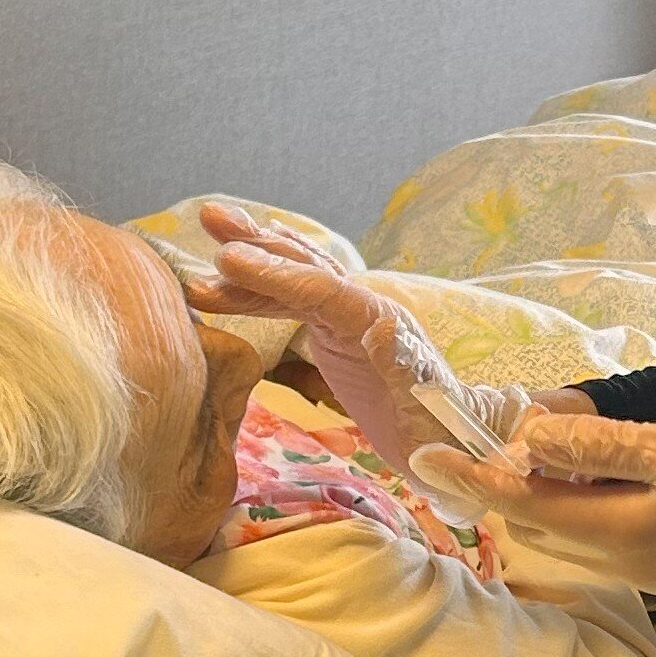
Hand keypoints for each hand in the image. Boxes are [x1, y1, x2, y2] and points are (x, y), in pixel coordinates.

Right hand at [185, 203, 525, 473]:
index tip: (227, 259)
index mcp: (382, 321)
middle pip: (305, 267)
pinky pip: (291, 303)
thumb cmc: (438, 429)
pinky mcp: (336, 334)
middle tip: (209, 219)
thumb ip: (403, 365)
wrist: (450, 437)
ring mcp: (349, 318)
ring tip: (206, 239)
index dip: (275, 274)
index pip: (322, 289)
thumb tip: (381, 326)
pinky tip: (229, 281)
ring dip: (250, 261)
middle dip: (258, 243)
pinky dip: (258, 291)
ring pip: (294, 278)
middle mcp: (364, 308)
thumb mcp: (424, 406)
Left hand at [408, 413, 655, 630]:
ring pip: (563, 529)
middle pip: (535, 521)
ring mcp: (640, 567)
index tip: (421, 455)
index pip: (520, 500)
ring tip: (517, 454)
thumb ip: (600, 448)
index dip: (469, 476)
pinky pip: (596, 534)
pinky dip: (574, 504)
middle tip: (459, 447)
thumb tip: (531, 441)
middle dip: (495, 485)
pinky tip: (584, 477)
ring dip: (535, 494)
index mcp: (611, 531)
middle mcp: (616, 559)